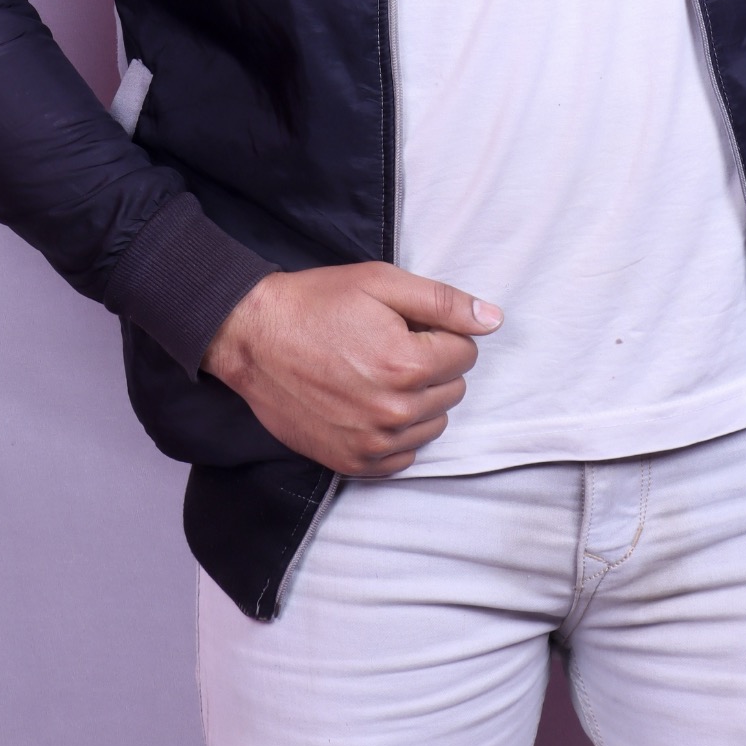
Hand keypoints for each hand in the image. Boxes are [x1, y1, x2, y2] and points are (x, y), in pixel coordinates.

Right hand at [201, 262, 503, 475]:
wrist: (252, 339)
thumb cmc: (316, 304)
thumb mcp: (381, 282)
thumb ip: (444, 302)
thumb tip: (493, 320)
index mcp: (407, 364)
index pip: (466, 352)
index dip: (440, 333)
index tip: (406, 325)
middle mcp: (395, 412)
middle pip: (453, 388)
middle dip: (432, 364)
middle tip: (388, 345)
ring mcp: (373, 443)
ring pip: (434, 423)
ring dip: (418, 399)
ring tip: (377, 373)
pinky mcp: (353, 463)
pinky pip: (406, 454)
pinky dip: (398, 431)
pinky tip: (369, 403)